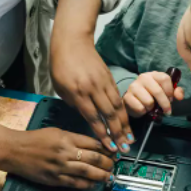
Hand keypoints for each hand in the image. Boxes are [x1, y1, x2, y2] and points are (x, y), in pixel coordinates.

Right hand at [5, 127, 114, 188]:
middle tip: (114, 165)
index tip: (113, 151)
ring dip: (102, 175)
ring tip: (109, 176)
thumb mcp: (56, 131)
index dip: (106, 148)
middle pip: (95, 158)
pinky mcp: (54, 179)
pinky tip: (93, 184)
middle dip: (108, 163)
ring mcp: (60, 167)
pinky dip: (87, 185)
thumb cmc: (34, 139)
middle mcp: (66, 152)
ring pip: (88, 172)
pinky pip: (75, 183)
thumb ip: (74, 138)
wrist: (15, 150)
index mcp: (67, 138)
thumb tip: (92, 145)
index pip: (93, 143)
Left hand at [51, 36, 133, 153]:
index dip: (102, 134)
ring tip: (130, 139)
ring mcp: (103, 83)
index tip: (109, 146)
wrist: (73, 42)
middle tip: (124, 148)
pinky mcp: (109, 78)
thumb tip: (86, 115)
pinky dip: (123, 111)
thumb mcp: (60, 87)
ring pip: (117, 107)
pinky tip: (126, 121)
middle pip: (108, 114)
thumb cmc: (61, 65)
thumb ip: (74, 103)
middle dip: (118, 133)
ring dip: (124, 125)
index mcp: (78, 93)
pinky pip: (118, 98)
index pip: (92, 117)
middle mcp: (93, 89)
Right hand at [124, 72, 184, 117]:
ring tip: (150, 107)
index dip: (170, 91)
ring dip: (152, 108)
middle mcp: (143, 78)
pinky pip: (140, 108)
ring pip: (149, 102)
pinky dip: (144, 111)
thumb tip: (180, 97)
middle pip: (157, 91)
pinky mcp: (127, 97)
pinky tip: (143, 109)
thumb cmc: (152, 95)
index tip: (171, 99)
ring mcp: (133, 87)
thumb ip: (176, 92)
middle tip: (167, 111)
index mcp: (153, 74)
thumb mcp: (166, 92)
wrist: (134, 101)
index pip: (164, 78)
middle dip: (165, 104)